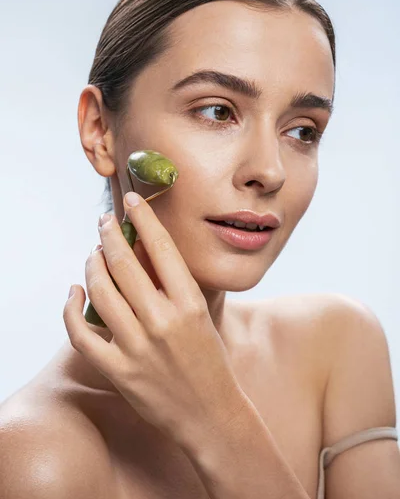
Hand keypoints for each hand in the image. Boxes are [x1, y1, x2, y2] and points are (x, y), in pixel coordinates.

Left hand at [63, 192, 245, 446]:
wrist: (211, 414)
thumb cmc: (209, 360)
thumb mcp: (202, 315)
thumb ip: (175, 285)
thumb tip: (143, 251)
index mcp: (190, 304)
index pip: (162, 247)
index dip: (143, 218)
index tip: (131, 200)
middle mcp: (163, 322)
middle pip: (123, 263)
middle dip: (109, 234)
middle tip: (104, 221)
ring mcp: (138, 348)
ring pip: (100, 292)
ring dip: (91, 265)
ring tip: (93, 254)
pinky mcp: (119, 371)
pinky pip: (82, 334)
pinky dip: (71, 309)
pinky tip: (74, 292)